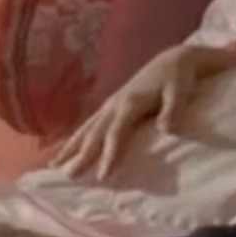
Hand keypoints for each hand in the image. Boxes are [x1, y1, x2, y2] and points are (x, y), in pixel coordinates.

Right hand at [47, 42, 235, 179]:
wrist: (173, 59)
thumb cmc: (179, 78)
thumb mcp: (180, 91)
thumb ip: (173, 110)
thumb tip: (166, 129)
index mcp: (130, 102)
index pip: (117, 133)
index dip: (109, 155)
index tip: (102, 176)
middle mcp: (115, 104)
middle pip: (95, 133)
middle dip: (81, 155)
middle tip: (68, 176)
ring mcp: (111, 104)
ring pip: (87, 128)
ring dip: (71, 147)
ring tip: (55, 165)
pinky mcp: (112, 104)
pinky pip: (90, 123)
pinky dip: (76, 137)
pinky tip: (67, 149)